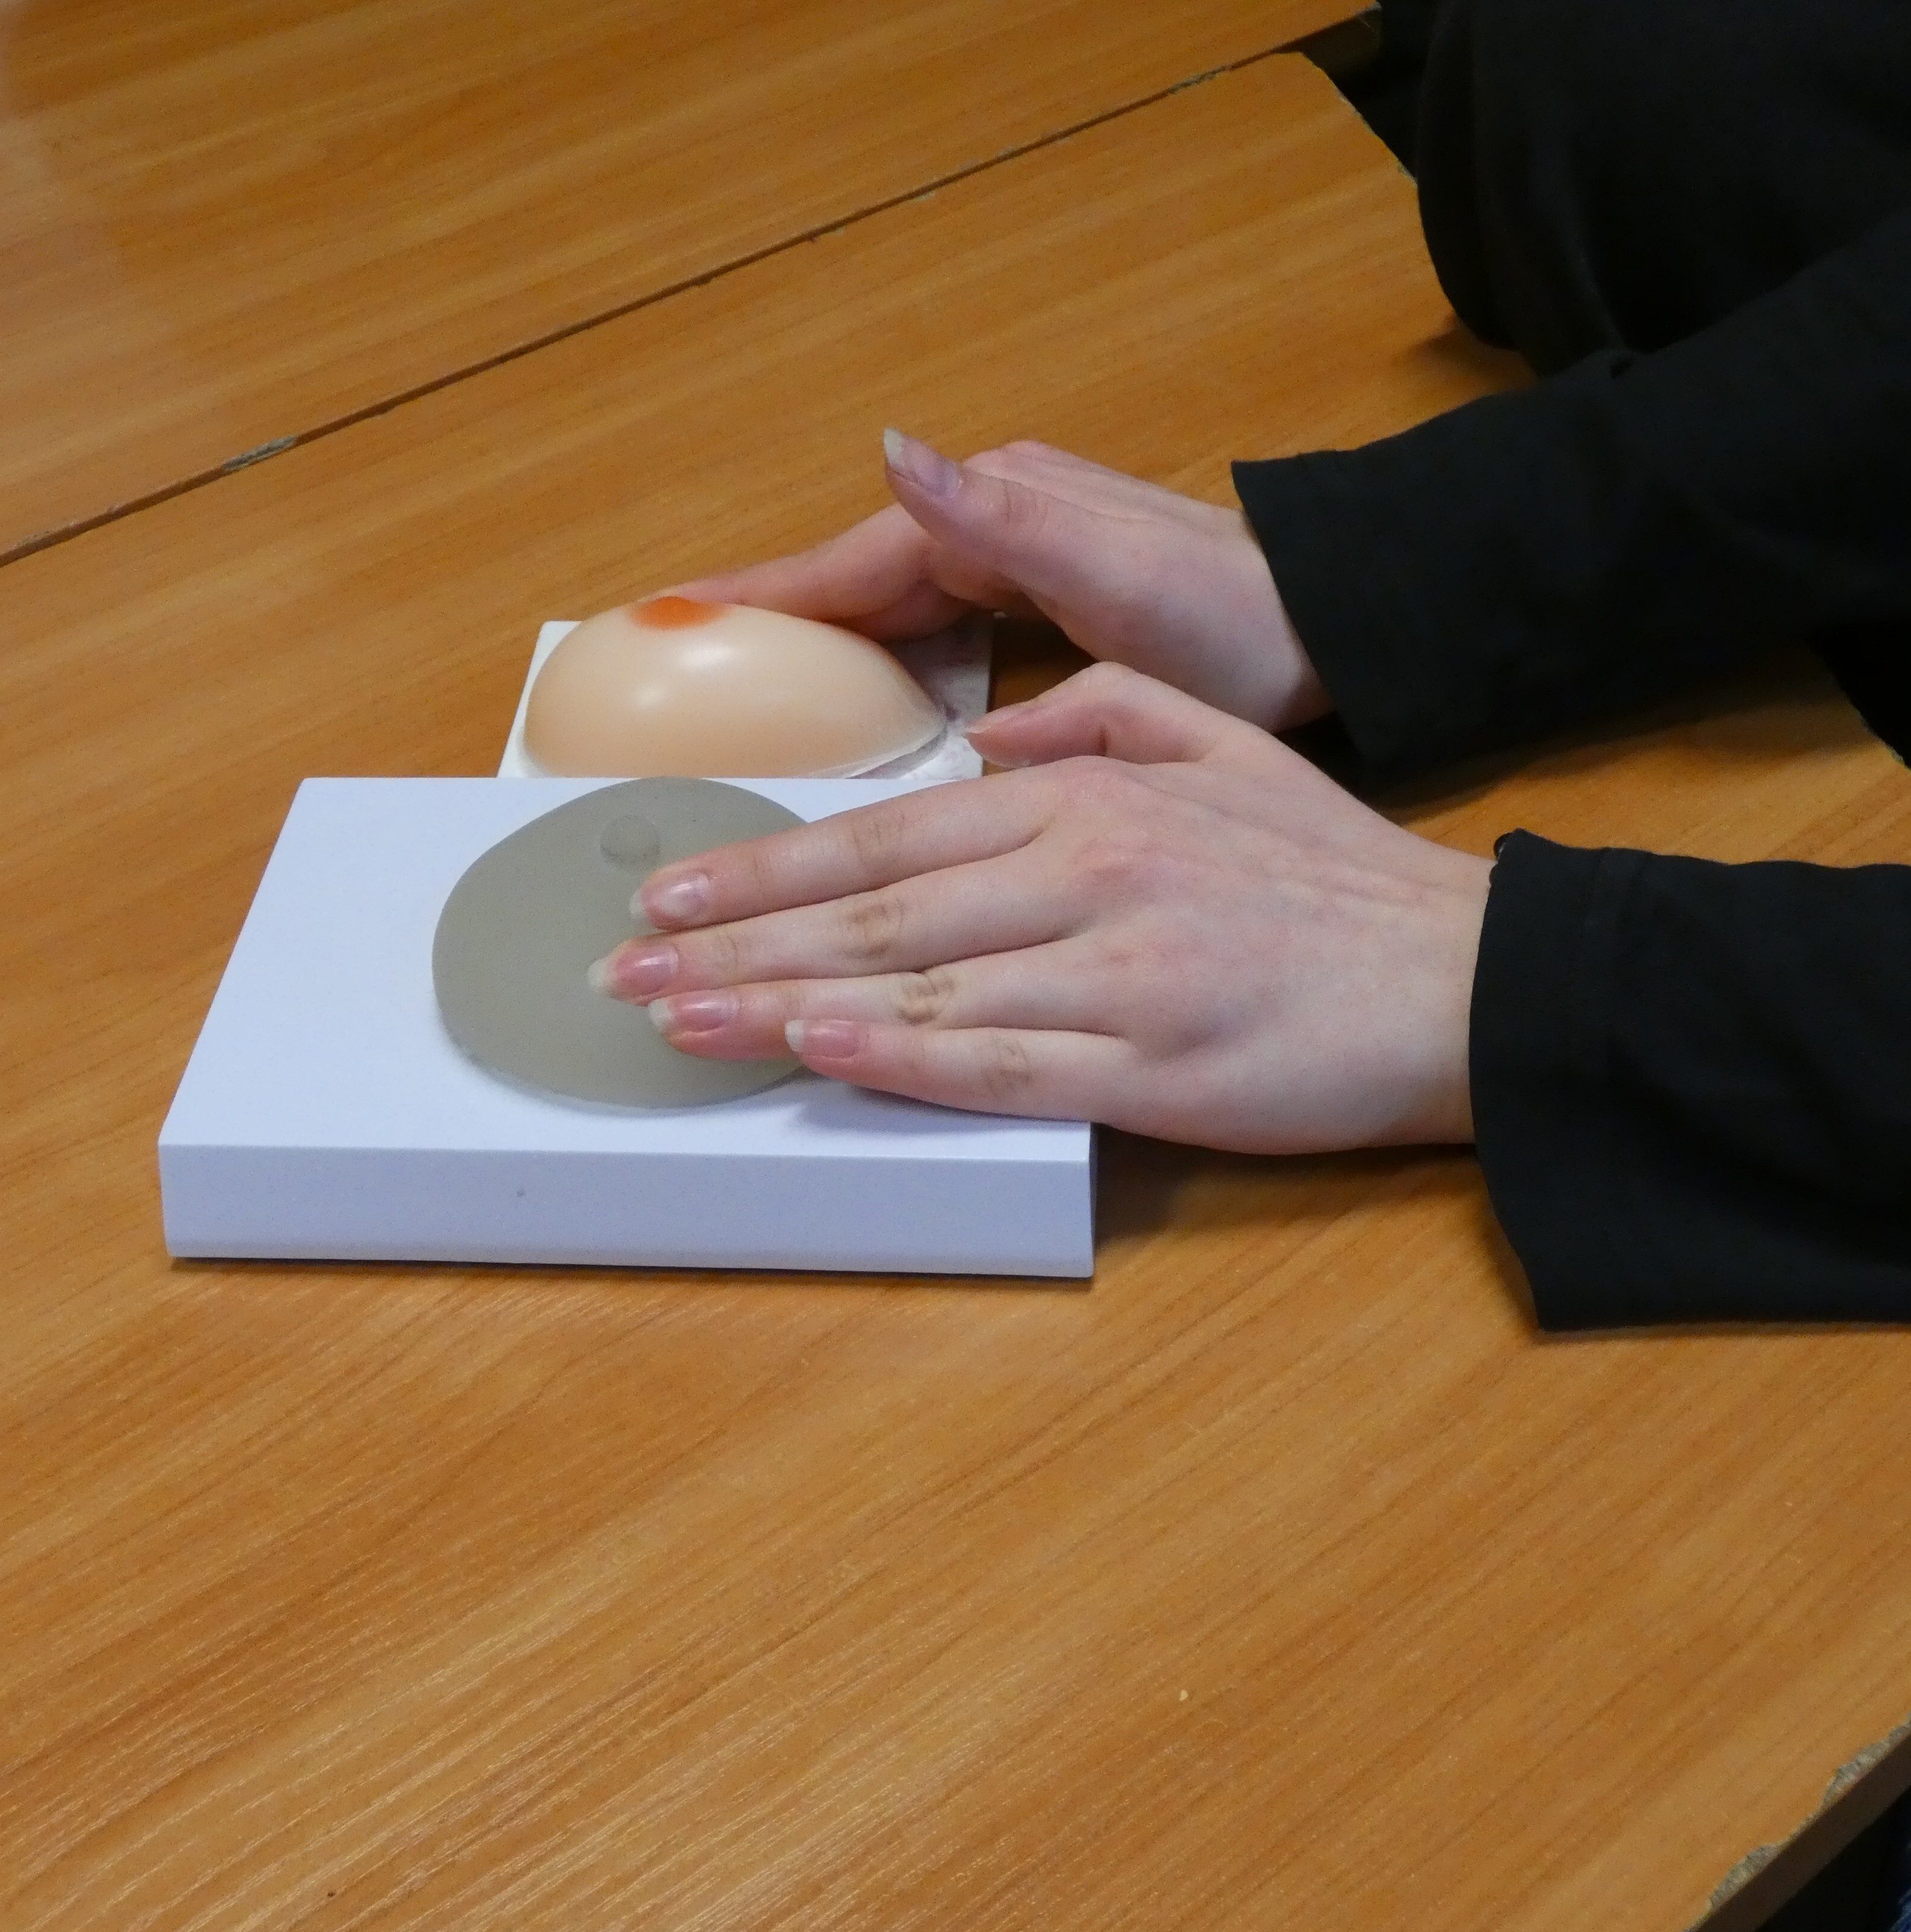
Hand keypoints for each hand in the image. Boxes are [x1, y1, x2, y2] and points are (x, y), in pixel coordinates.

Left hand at [586, 666, 1487, 1151]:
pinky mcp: (1151, 1058)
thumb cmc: (1332, 879)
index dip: (759, 867)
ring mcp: (1115, 966)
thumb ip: (1099, 722)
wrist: (1463, 976)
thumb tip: (984, 749)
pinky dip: (896, 1055)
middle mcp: (1084, 870)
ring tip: (673, 1022)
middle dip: (727, 942)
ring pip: (912, 984)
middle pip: (870, 911)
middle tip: (618, 974)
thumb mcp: (1223, 748)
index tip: (661, 895)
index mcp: (1086, 798)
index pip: (883, 837)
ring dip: (775, 1003)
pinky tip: (814, 1049)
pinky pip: (999, 1057)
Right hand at [672, 431, 1328, 731]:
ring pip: (885, 618)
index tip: (665, 616)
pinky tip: (849, 718)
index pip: (845, 560)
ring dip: (814, 657)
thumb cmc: (1230, 617)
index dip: (756, 593)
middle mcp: (992, 526)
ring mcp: (1015, 567)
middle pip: (851, 587)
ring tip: (733, 706)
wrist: (1330, 629)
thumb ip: (999, 517)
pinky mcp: (1039, 611)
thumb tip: (893, 450)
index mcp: (993, 515)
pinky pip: (928, 643)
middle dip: (765, 628)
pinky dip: (878, 673)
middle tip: (674, 678)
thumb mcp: (1113, 569)